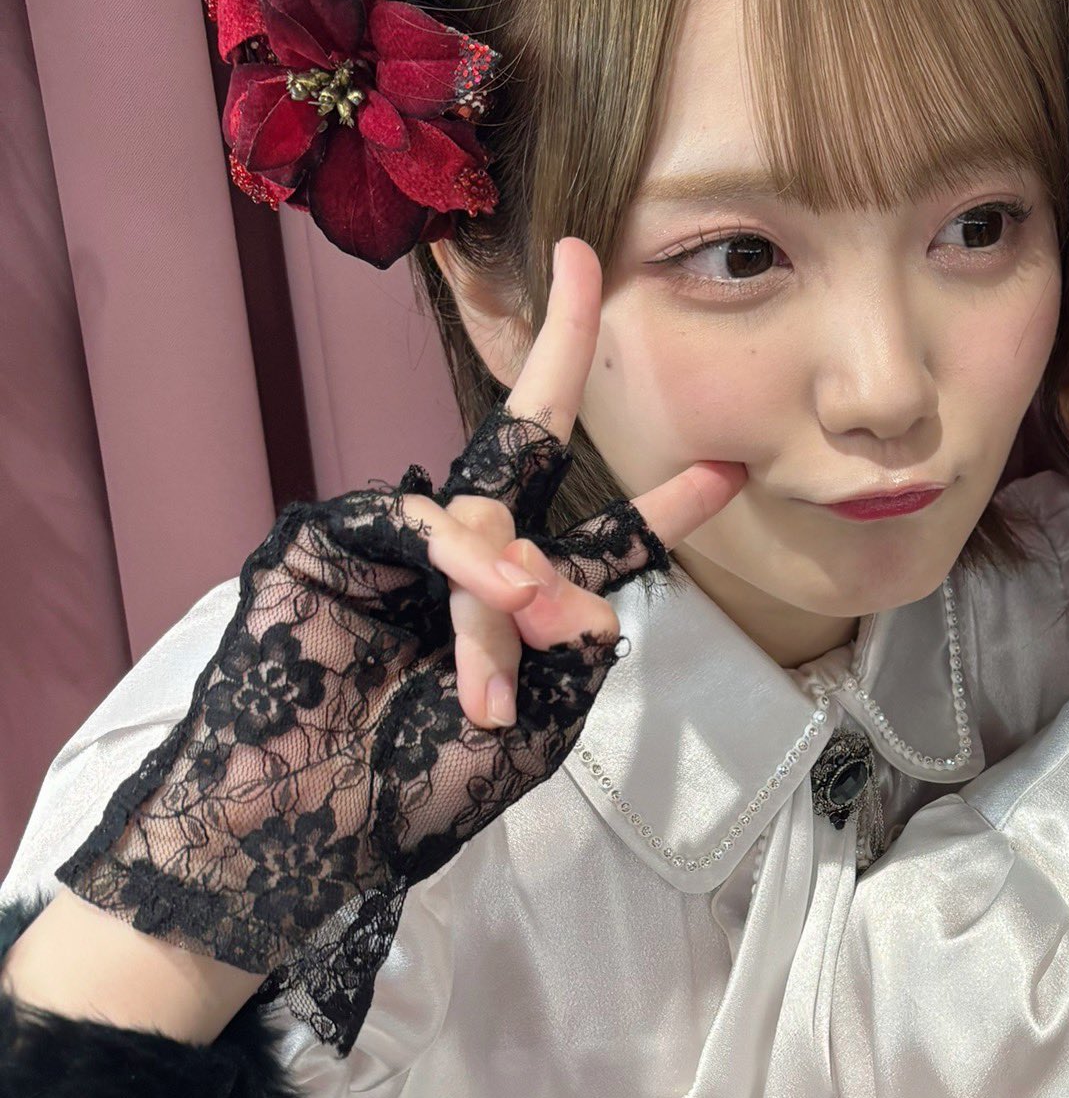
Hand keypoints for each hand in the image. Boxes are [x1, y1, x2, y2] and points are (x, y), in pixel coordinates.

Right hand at [58, 239, 743, 1047]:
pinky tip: (489, 610)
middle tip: (583, 265)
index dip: (666, 505)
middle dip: (559, 349)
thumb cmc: (419, 791)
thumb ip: (571, 650)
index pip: (607, 543)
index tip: (729, 465)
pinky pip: (417, 527)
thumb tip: (586, 589)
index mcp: (523, 610)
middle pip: (525, 440)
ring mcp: (396, 543)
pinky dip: (465, 568)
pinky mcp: (332, 541)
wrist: (310, 831)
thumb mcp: (535, 727)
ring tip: (510, 654)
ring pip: (484, 518)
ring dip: (512, 588)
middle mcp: (465, 560)